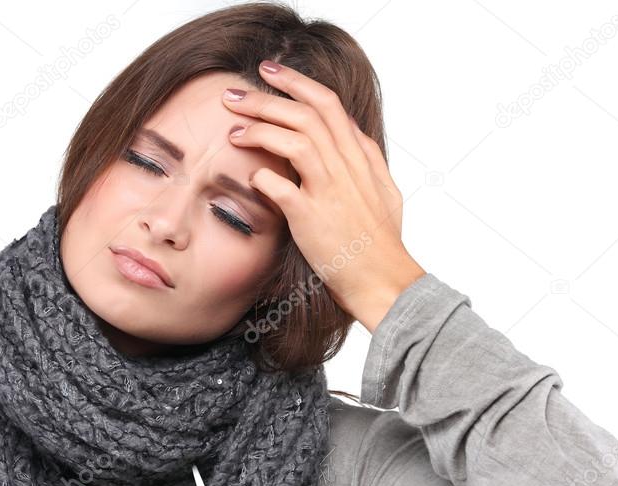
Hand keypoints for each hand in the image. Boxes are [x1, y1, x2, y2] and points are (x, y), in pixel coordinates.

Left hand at [222, 59, 426, 331]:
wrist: (384, 281)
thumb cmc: (381, 242)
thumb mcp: (385, 192)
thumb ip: (368, 158)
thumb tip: (352, 130)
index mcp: (361, 158)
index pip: (328, 103)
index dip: (296, 82)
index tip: (269, 72)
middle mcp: (347, 167)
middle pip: (305, 114)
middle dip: (266, 98)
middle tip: (233, 95)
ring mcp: (330, 190)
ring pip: (294, 139)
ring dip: (259, 129)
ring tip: (233, 130)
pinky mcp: (312, 217)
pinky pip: (280, 185)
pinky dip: (262, 175)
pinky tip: (250, 176)